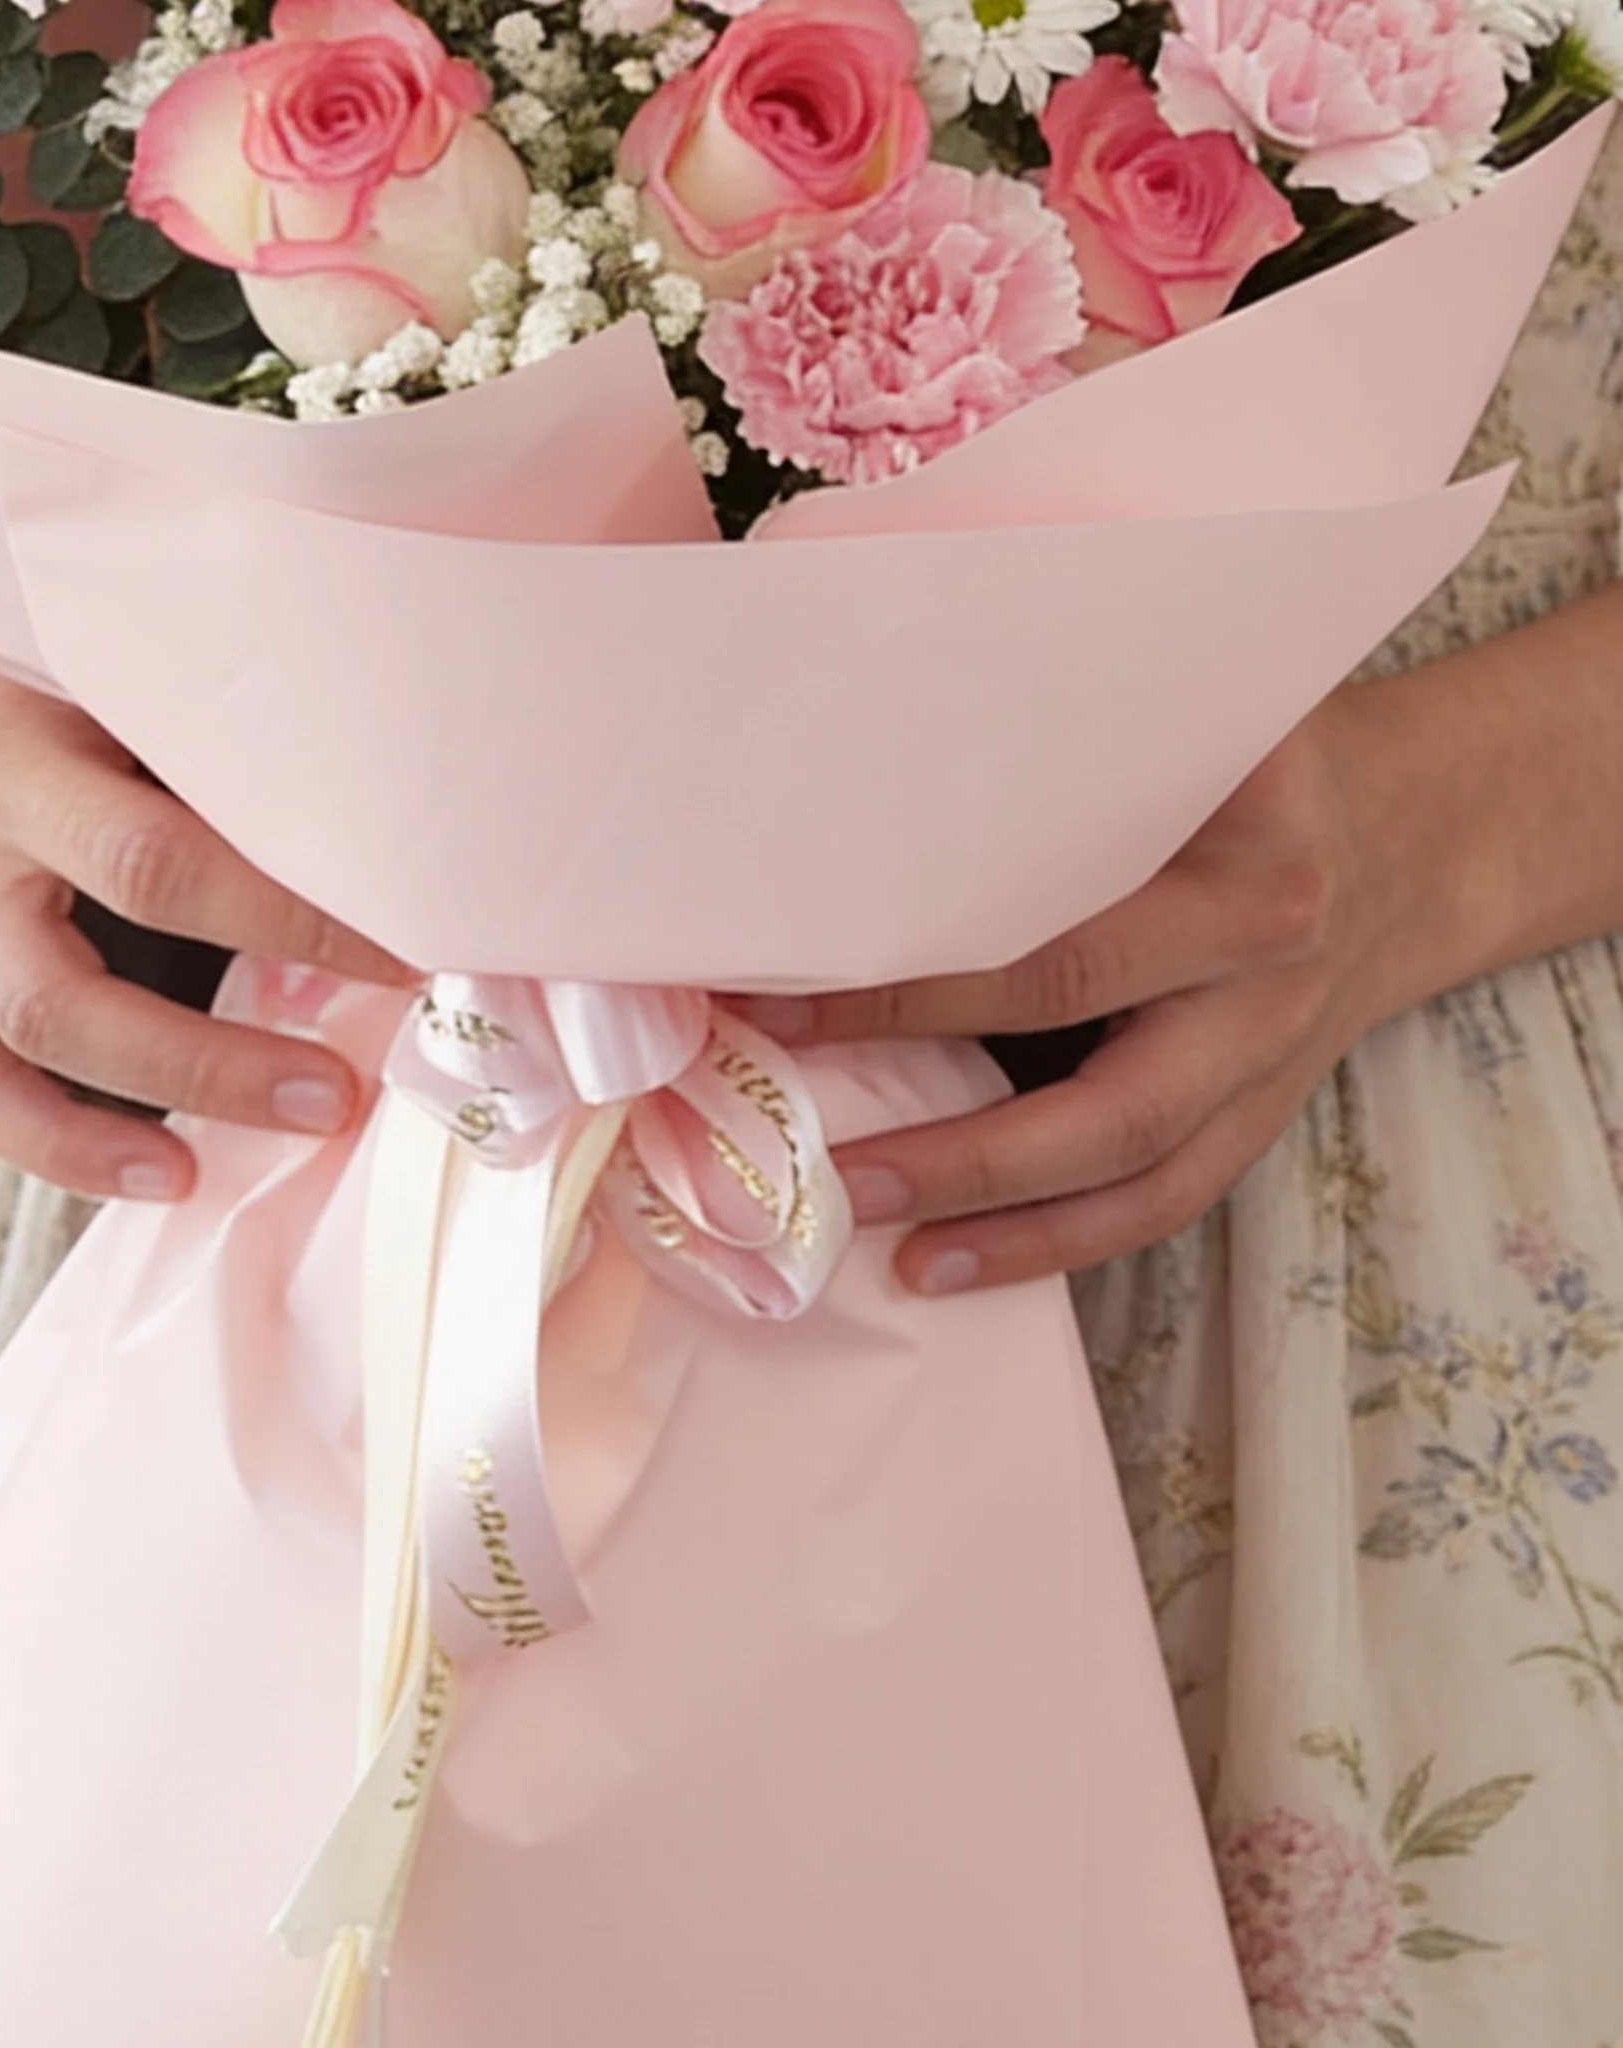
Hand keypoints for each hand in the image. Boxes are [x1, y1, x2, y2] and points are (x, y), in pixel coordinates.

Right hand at [0, 640, 412, 1199]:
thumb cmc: (70, 640)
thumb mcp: (133, 655)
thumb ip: (220, 743)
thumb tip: (382, 850)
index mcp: (12, 726)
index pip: (156, 856)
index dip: (284, 922)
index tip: (401, 956)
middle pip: (76, 978)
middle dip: (219, 1058)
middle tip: (341, 1091)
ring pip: (13, 1041)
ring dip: (151, 1106)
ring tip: (269, 1139)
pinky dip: (56, 1141)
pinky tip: (157, 1173)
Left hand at [733, 688, 1462, 1292]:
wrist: (1404, 842)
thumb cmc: (1250, 773)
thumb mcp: (1183, 727)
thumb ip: (1061, 754)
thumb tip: (852, 800)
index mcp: (1234, 846)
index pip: (1057, 925)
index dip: (916, 974)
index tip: (784, 990)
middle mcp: (1262, 955)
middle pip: (1093, 1057)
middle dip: (951, 1120)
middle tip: (821, 1147)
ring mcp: (1270, 1055)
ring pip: (1130, 1160)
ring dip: (990, 1206)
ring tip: (865, 1219)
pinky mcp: (1260, 1120)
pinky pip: (1158, 1202)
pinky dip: (1048, 1243)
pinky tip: (945, 1263)